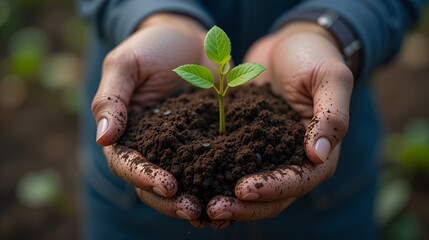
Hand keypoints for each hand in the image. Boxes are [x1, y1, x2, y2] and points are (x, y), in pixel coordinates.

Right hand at [91, 13, 213, 226]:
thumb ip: (111, 99)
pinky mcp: (209, 143)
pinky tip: (236, 192)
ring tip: (215, 213)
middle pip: (154, 185)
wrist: (188, 38)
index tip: (167, 185)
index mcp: (127, 135)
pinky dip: (221, 182)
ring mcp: (182, 149)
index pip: (127, 164)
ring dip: (197, 200)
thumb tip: (104, 138)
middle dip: (172, 202)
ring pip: (185, 184)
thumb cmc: (151, 47)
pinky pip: (214, 166)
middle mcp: (154, 149)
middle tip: (193, 210)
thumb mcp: (125, 64)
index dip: (144, 178)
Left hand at [206, 22, 352, 224]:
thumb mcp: (330, 78)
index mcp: (321, 152)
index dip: (273, 188)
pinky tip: (195, 184)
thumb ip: (331, 116)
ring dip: (229, 200)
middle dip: (245, 206)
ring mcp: (269, 155)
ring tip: (200, 207)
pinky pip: (232, 166)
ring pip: (251, 189)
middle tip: (214, 210)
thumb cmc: (313, 57)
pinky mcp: (247, 144)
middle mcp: (295, 160)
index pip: (299, 180)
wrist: (289, 45)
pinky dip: (217, 178)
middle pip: (273, 196)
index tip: (243, 190)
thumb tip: (319, 155)